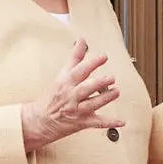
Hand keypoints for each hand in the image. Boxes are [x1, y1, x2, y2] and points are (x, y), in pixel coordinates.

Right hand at [20, 39, 117, 153]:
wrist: (40, 119)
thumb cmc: (53, 96)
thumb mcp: (61, 75)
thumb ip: (74, 57)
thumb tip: (82, 40)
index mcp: (66, 82)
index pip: (79, 71)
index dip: (92, 63)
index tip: (103, 57)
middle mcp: (71, 96)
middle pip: (85, 88)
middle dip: (99, 83)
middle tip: (112, 78)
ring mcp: (76, 110)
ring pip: (92, 104)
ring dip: (105, 99)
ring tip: (116, 92)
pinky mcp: (82, 122)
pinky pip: (97, 123)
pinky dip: (110, 122)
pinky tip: (121, 121)